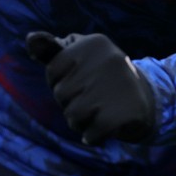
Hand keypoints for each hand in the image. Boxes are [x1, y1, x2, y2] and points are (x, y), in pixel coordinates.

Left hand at [25, 31, 155, 145]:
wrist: (145, 102)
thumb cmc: (100, 77)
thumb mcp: (78, 58)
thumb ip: (51, 51)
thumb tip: (30, 39)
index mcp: (94, 43)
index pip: (52, 70)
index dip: (61, 82)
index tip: (81, 80)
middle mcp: (107, 60)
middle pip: (61, 94)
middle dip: (71, 103)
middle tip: (94, 97)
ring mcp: (117, 86)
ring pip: (72, 116)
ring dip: (81, 122)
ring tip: (99, 111)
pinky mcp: (124, 114)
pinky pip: (90, 135)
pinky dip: (94, 136)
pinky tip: (106, 127)